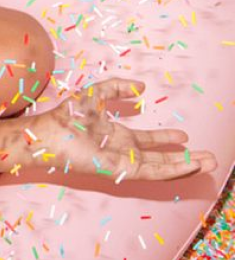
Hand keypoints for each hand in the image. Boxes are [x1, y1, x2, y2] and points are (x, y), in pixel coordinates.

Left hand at [28, 79, 216, 180]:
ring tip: (209, 163)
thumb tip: (141, 88)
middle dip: (185, 158)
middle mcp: (123, 152)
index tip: (185, 137)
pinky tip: (190, 165)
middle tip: (209, 157)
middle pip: (160, 158)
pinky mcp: (123, 171)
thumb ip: (117, 88)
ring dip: (186, 166)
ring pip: (162, 167)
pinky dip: (174, 169)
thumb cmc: (67, 115)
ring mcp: (124, 163)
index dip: (167, 140)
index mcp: (117, 137)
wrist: (51, 132)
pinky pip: (153, 171)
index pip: (148, 142)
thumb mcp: (96, 94)